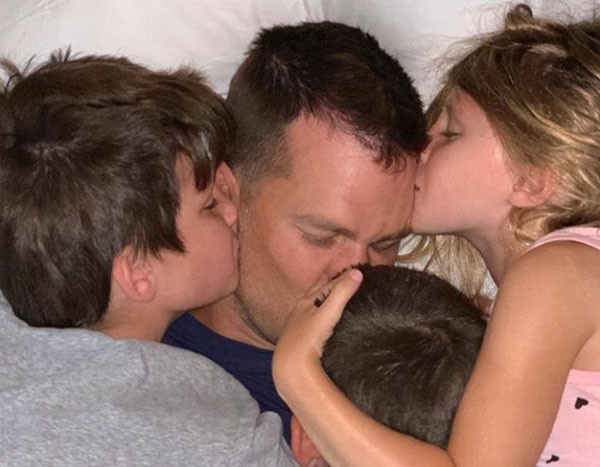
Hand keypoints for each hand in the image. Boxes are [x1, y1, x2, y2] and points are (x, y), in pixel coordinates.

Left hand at [273, 269, 362, 391]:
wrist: (291, 368)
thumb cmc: (307, 338)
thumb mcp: (327, 313)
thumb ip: (342, 293)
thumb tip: (358, 273)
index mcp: (306, 303)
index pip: (326, 285)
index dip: (340, 278)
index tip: (353, 273)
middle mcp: (299, 313)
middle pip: (315, 294)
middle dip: (326, 286)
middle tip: (338, 279)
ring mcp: (298, 328)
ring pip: (312, 310)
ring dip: (322, 304)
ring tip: (331, 301)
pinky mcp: (300, 343)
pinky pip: (311, 325)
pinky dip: (319, 320)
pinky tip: (323, 328)